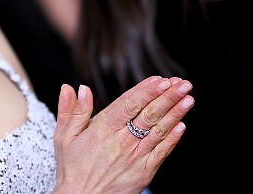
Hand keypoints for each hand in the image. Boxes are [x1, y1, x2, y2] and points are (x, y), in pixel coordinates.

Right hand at [52, 76, 193, 193]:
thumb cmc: (71, 168)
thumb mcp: (64, 137)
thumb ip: (71, 111)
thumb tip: (75, 88)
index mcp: (102, 129)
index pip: (129, 104)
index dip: (146, 91)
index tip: (161, 79)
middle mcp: (121, 142)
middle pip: (149, 115)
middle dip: (168, 97)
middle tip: (183, 83)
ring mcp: (134, 158)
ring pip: (159, 131)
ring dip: (176, 113)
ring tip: (188, 98)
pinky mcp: (144, 173)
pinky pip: (161, 153)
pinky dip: (173, 139)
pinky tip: (182, 126)